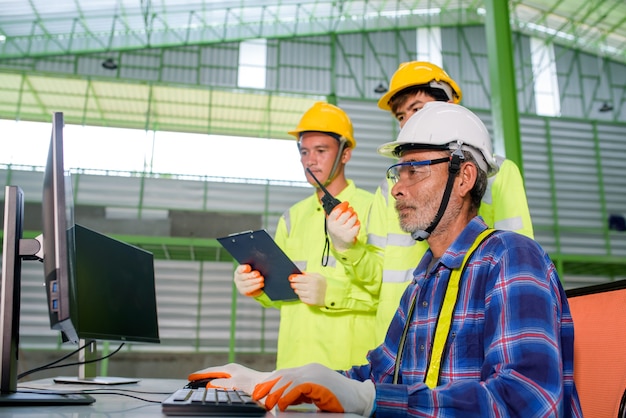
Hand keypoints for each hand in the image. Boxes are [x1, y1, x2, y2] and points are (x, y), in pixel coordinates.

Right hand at [188, 363, 271, 394]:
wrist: (268, 385)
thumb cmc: (253, 385)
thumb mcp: (233, 385)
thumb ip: (220, 384)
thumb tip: (209, 384)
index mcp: (229, 368)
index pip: (210, 371)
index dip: (199, 375)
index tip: (190, 377)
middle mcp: (232, 369)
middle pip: (213, 372)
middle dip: (203, 375)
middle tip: (193, 379)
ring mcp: (236, 373)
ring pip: (218, 375)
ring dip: (209, 378)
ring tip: (201, 382)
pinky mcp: (240, 378)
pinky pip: (223, 379)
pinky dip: (216, 381)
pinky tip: (216, 386)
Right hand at [234, 264, 263, 296]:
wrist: (254, 285)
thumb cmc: (253, 274)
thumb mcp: (253, 269)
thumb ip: (254, 267)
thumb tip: (258, 270)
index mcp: (238, 270)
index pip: (240, 269)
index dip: (244, 268)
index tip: (249, 267)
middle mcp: (237, 278)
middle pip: (243, 276)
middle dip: (251, 275)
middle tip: (257, 274)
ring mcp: (239, 285)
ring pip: (247, 283)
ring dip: (255, 281)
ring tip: (261, 279)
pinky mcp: (243, 291)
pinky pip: (249, 289)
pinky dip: (256, 286)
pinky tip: (261, 284)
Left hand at [252, 363, 374, 415]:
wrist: (360, 398)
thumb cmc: (339, 398)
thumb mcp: (315, 394)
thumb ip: (301, 393)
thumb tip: (284, 399)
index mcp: (309, 370)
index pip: (285, 373)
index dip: (270, 382)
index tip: (259, 391)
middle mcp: (310, 369)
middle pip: (282, 374)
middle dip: (268, 385)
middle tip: (257, 396)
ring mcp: (314, 374)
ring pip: (288, 380)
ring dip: (275, 392)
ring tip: (267, 403)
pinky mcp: (318, 382)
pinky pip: (298, 387)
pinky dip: (287, 395)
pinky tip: (282, 404)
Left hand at [289, 272, 326, 305]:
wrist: (333, 294)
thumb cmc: (325, 284)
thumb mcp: (318, 276)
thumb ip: (309, 274)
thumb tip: (300, 273)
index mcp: (314, 280)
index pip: (300, 278)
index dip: (294, 278)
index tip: (291, 278)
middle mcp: (313, 288)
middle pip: (298, 286)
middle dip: (294, 284)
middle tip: (292, 284)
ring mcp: (312, 295)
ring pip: (299, 292)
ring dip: (297, 290)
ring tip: (297, 288)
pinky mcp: (312, 302)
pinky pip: (302, 299)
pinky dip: (301, 296)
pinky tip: (302, 294)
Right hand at [326, 201, 359, 251]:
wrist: (340, 244)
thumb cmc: (336, 230)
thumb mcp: (331, 223)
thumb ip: (331, 213)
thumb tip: (330, 203)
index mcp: (330, 223)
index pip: (335, 212)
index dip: (342, 206)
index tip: (346, 203)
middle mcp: (336, 228)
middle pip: (345, 214)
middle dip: (350, 210)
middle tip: (351, 209)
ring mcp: (343, 232)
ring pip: (352, 219)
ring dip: (354, 215)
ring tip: (354, 215)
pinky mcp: (350, 236)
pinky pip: (357, 226)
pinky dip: (358, 222)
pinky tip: (356, 222)